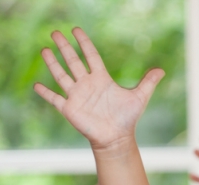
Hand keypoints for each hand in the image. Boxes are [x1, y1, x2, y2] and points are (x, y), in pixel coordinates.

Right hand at [34, 28, 164, 152]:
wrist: (117, 139)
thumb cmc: (127, 118)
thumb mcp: (139, 98)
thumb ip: (148, 83)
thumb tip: (162, 70)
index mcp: (101, 78)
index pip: (91, 56)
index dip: (84, 43)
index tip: (76, 30)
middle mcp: (87, 84)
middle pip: (73, 61)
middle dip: (64, 47)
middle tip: (55, 32)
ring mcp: (77, 96)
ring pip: (62, 76)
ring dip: (53, 64)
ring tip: (44, 50)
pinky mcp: (70, 109)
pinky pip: (55, 99)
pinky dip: (46, 93)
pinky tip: (36, 85)